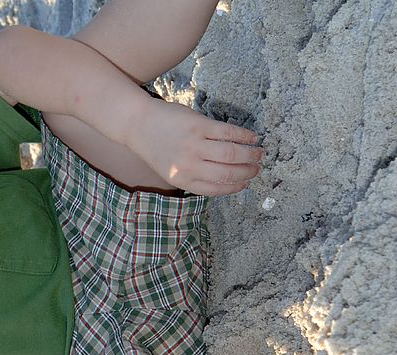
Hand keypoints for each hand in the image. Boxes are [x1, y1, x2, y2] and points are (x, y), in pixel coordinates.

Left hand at [131, 99, 263, 195]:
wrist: (137, 123)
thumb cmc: (155, 147)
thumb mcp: (170, 170)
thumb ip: (192, 176)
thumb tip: (224, 179)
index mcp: (182, 179)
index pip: (216, 188)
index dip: (235, 187)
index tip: (246, 183)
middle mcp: (188, 165)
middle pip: (227, 172)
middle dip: (247, 172)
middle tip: (257, 168)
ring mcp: (193, 145)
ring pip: (231, 153)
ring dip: (250, 154)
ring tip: (259, 153)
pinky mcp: (198, 125)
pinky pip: (227, 132)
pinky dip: (243, 136)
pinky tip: (252, 137)